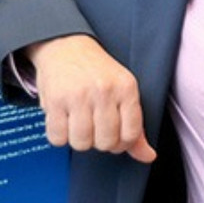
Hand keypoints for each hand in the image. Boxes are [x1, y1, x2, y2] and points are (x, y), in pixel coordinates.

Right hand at [27, 34, 156, 162]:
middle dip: (99, 141)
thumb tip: (148, 156)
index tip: (114, 135)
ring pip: (82, 143)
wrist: (66, 46)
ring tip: (78, 122)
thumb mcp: (122, 91)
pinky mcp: (55, 100)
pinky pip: (58, 137)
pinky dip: (59, 135)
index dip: (122, 143)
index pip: (131, 135)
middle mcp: (104, 90)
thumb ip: (135, 126)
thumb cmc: (96, 72)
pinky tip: (64, 120)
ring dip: (79, 139)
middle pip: (106, 142)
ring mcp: (79, 95)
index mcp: (126, 88)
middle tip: (95, 127)